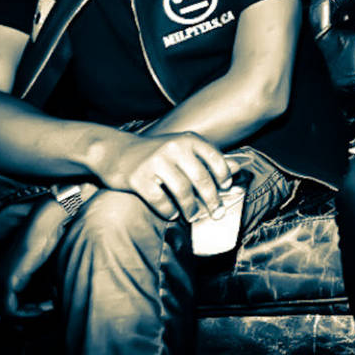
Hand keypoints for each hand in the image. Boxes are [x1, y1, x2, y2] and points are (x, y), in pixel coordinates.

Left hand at [0, 198, 67, 319]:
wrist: (46, 224)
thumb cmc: (48, 241)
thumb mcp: (43, 268)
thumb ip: (39, 286)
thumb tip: (49, 305)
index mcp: (3, 278)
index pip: (7, 310)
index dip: (28, 315)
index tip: (49, 309)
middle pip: (3, 318)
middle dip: (26, 320)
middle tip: (47, 313)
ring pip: (5, 318)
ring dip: (30, 317)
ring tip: (49, 308)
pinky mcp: (6, 282)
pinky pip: (10, 311)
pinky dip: (29, 312)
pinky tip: (46, 305)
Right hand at [95, 131, 237, 220]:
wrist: (115, 151)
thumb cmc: (155, 153)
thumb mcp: (182, 148)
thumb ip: (207, 158)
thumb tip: (239, 168)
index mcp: (187, 139)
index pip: (215, 159)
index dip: (223, 177)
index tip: (226, 189)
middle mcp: (173, 148)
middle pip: (201, 179)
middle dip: (211, 200)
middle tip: (216, 213)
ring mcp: (155, 162)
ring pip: (183, 192)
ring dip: (191, 209)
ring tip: (193, 215)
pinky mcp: (139, 178)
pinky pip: (161, 201)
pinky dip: (169, 211)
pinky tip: (172, 214)